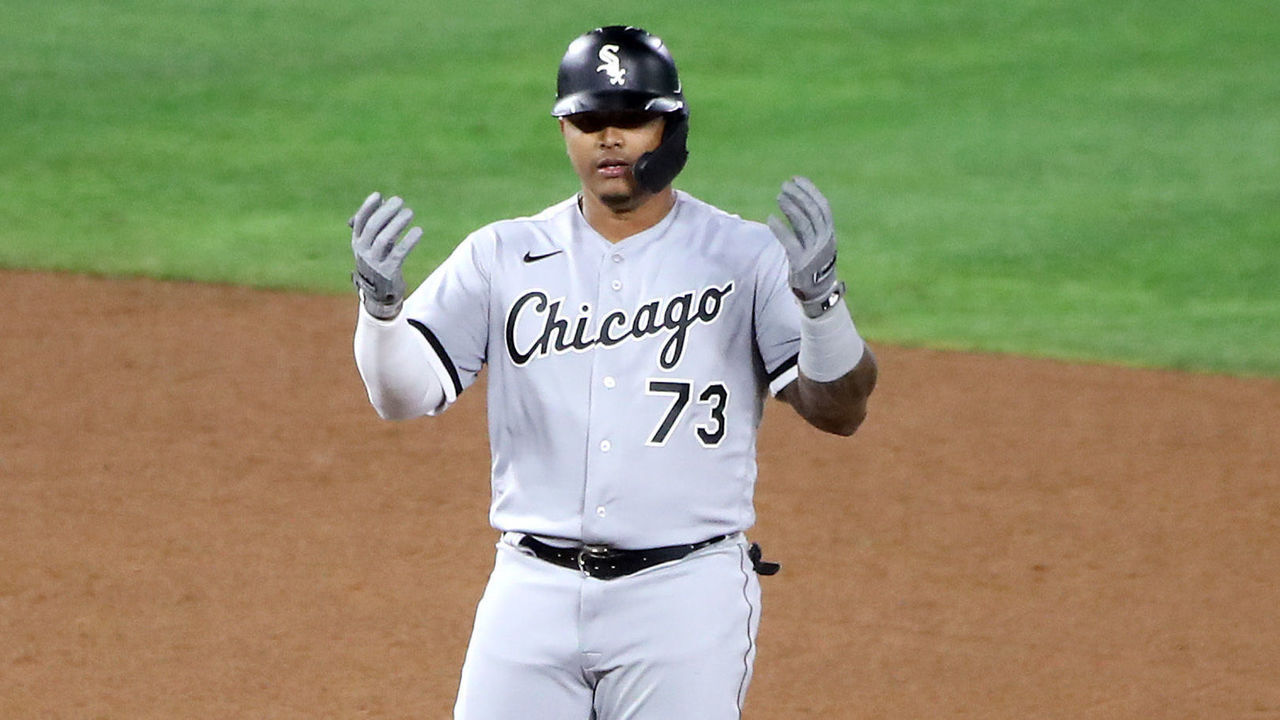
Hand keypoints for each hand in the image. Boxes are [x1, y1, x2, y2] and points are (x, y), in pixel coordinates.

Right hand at [350, 192, 422, 319]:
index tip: (379, 195)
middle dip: (386, 212)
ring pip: (384, 239)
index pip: (360, 221)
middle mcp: (363, 251)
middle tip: (399, 201)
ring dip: (397, 224)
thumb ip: (376, 223)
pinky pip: (399, 254)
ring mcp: (374, 263)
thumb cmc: (378, 261)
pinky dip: (408, 241)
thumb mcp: (373, 243)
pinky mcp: (388, 272)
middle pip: (373, 227)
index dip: (368, 207)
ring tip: (410, 212)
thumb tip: (381, 199)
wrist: (380, 293)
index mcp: (357, 242)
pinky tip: (418, 231)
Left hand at [766, 177, 844, 317]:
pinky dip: (780, 229)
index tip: (796, 179)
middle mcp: (825, 241)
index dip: (810, 191)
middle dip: (799, 196)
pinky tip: (770, 218)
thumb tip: (795, 200)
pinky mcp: (801, 263)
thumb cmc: (813, 264)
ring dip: (791, 208)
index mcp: (830, 234)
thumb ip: (808, 224)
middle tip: (784, 185)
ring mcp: (814, 252)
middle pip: (813, 213)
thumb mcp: (815, 242)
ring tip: (779, 197)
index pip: (823, 207)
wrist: (818, 294)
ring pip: (804, 224)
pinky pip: (790, 242)